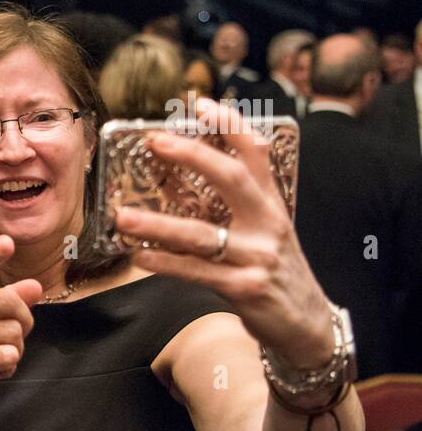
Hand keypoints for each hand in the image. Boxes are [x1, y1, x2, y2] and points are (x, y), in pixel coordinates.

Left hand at [115, 98, 333, 367]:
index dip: (231, 125)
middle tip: (155, 141)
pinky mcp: (244, 289)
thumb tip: (178, 182)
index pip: (257, 153)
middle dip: (193, 155)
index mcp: (272, 205)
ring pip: (202, 234)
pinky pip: (197, 272)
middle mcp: (268, 224)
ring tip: (123, 217)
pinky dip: (166, 264)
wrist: (307, 326)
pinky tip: (140, 258)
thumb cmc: (275, 273)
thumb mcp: (264, 233)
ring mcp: (257, 256)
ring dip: (158, 225)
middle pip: (231, 178)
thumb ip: (232, 208)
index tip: (202, 104)